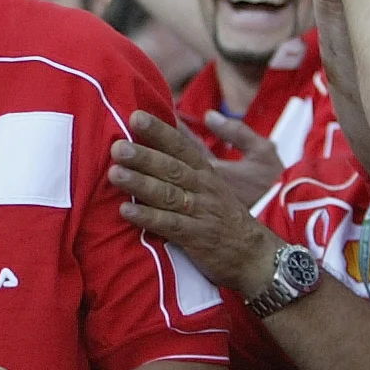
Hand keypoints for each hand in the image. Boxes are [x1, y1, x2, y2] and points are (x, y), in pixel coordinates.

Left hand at [108, 112, 280, 297]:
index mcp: (205, 172)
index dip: (159, 131)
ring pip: (168, 195)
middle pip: (171, 168)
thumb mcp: (216, 180)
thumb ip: (190, 159)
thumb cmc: (224, 213)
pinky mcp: (197, 237)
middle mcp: (203, 188)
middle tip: (118, 146)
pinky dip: (148, 218)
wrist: (254, 253)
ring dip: (141, 184)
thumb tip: (175, 127)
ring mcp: (200, 212)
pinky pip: (170, 225)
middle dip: (144, 156)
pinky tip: (126, 211)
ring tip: (115, 174)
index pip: (181, 146)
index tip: (136, 116)